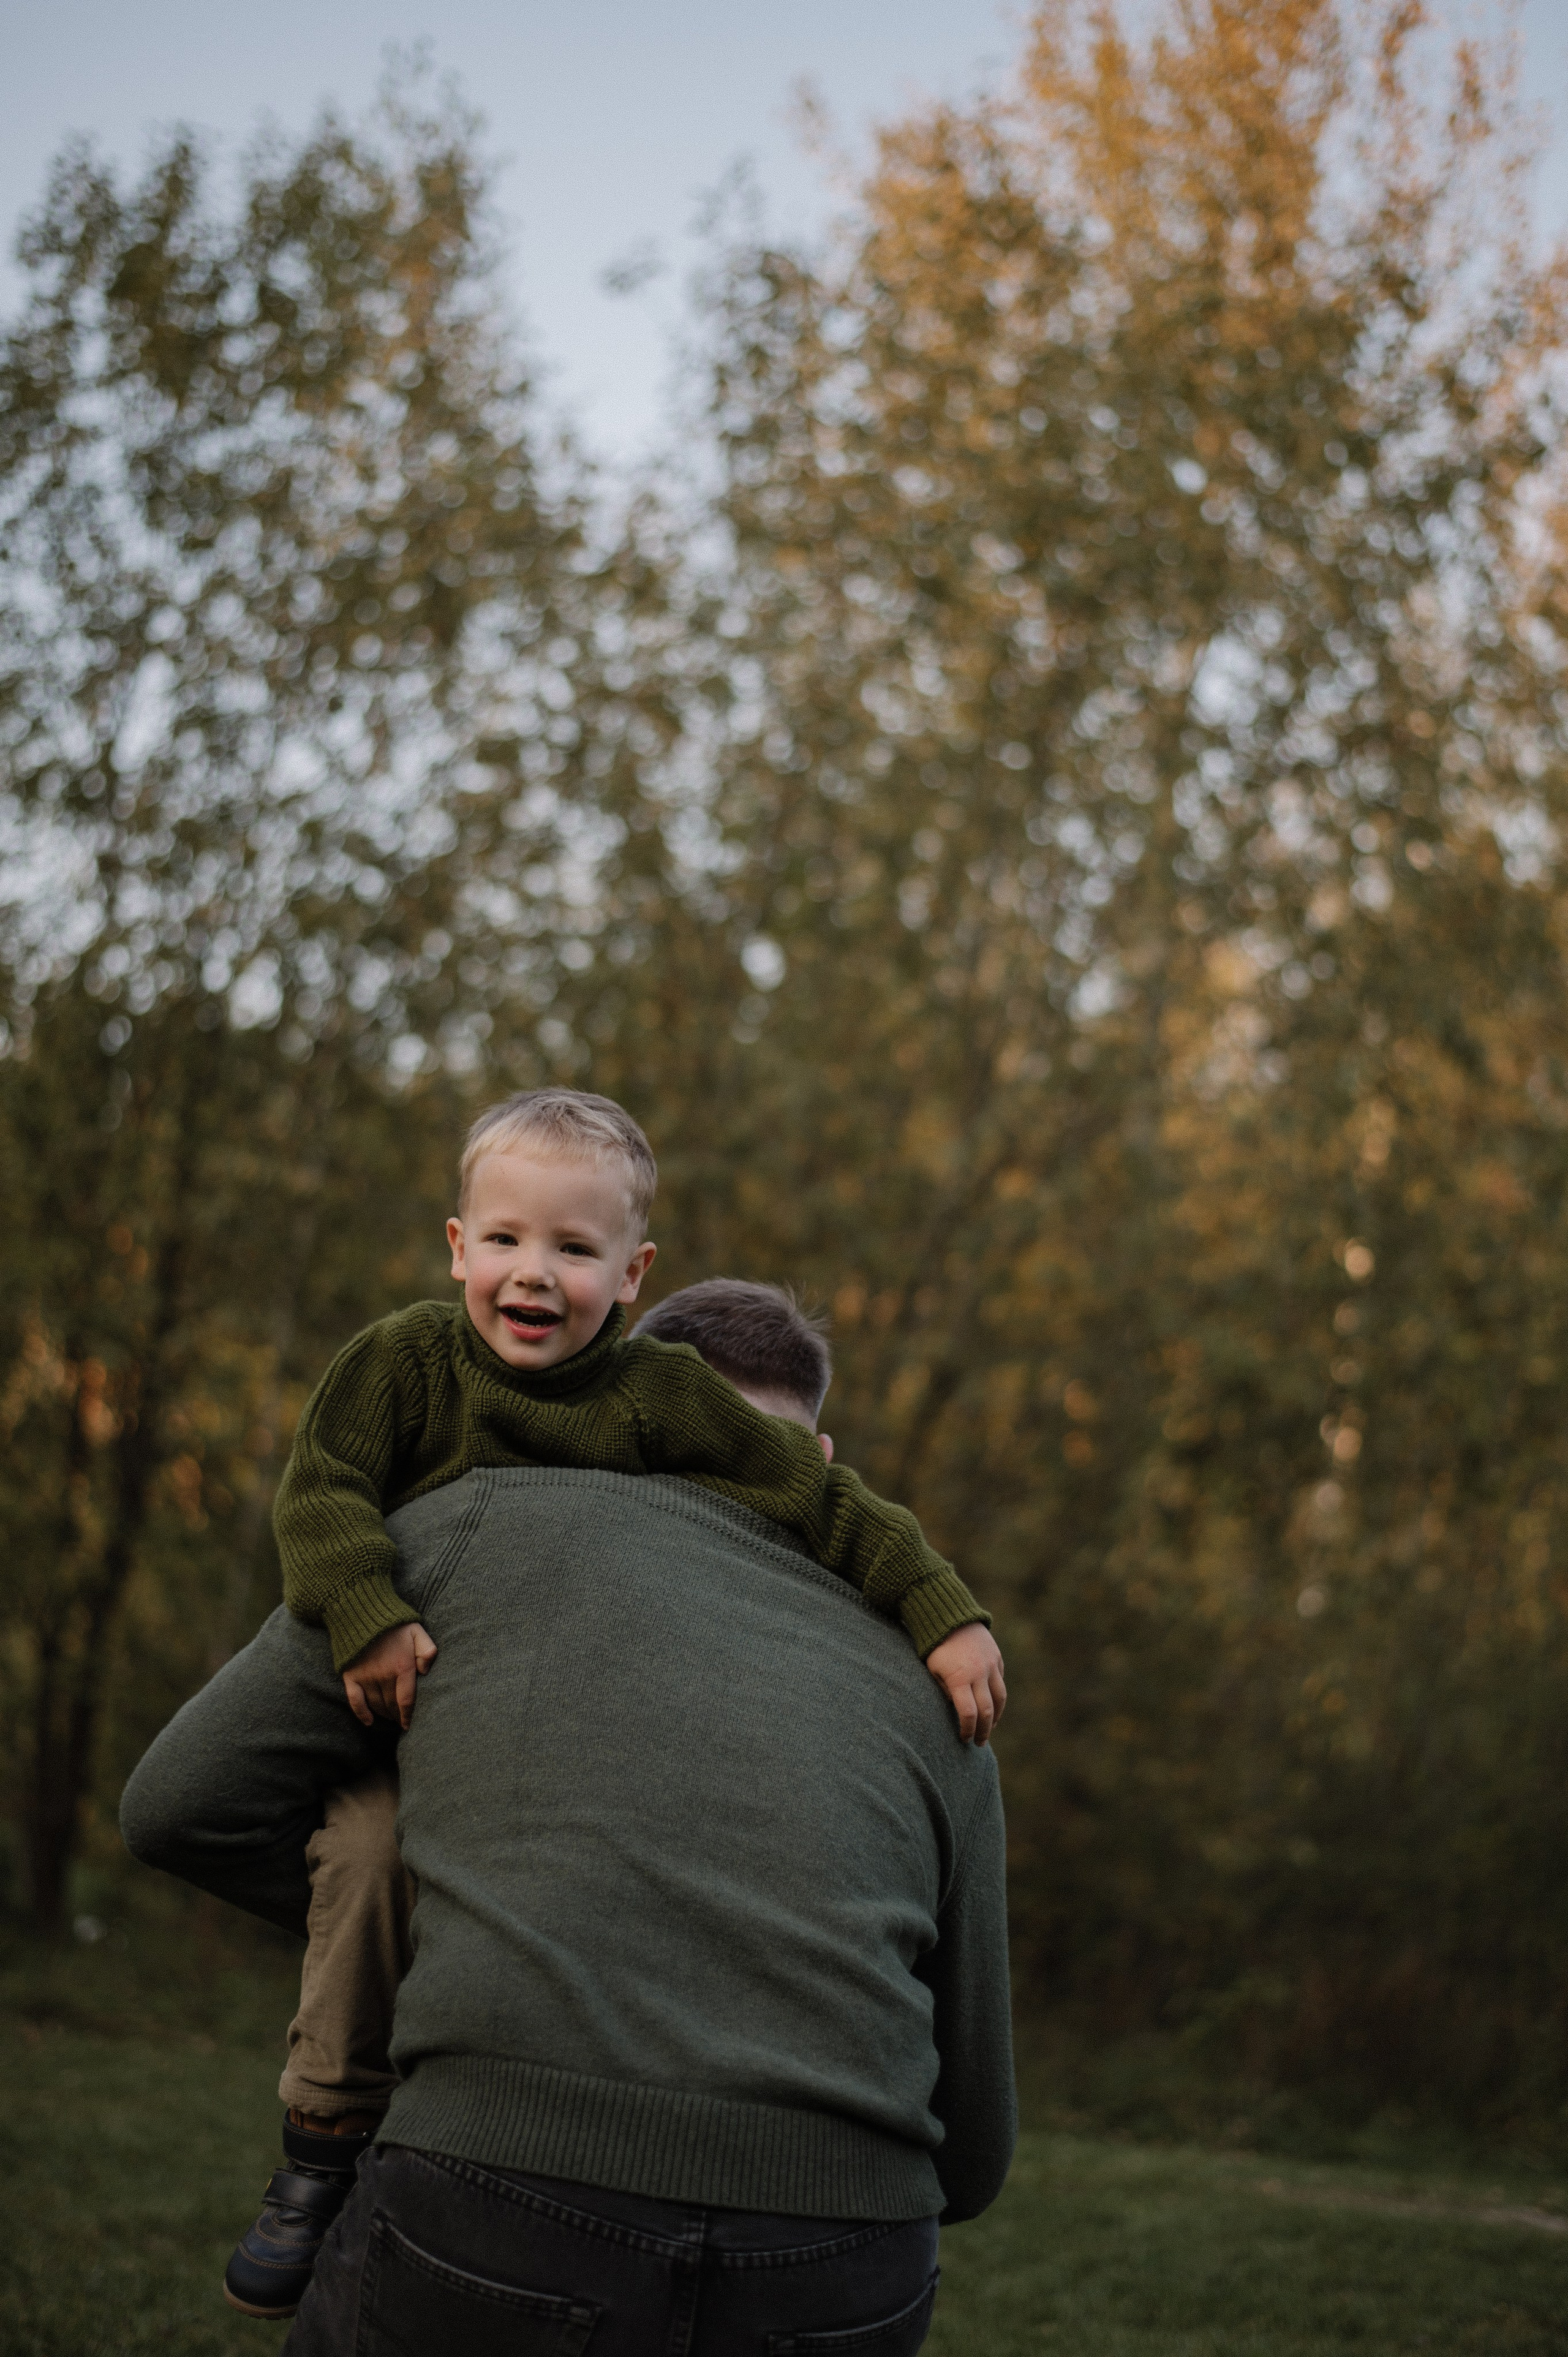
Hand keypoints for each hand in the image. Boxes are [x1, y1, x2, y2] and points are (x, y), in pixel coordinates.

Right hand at [342, 1621, 436, 1729]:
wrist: (362, 1611)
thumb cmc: (394, 1623)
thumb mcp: (417, 1631)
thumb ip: (427, 1650)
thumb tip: (426, 1671)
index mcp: (402, 1666)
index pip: (406, 1700)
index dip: (408, 1716)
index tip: (409, 1725)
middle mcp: (383, 1675)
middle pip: (392, 1705)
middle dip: (398, 1715)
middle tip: (401, 1719)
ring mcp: (365, 1677)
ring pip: (377, 1705)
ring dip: (384, 1714)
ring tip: (390, 1717)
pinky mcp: (350, 1676)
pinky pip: (355, 1701)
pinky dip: (362, 1714)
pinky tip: (369, 1721)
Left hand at [926, 1624, 1006, 1744]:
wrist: (950, 1617)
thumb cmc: (935, 1647)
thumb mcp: (933, 1671)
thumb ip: (946, 1692)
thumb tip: (958, 1710)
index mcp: (959, 1678)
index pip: (968, 1713)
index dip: (968, 1730)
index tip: (965, 1738)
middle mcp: (978, 1673)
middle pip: (987, 1710)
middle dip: (984, 1730)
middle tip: (980, 1742)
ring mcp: (990, 1665)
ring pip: (1000, 1698)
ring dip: (996, 1716)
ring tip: (990, 1727)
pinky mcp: (997, 1658)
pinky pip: (1000, 1682)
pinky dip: (997, 1696)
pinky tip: (992, 1704)